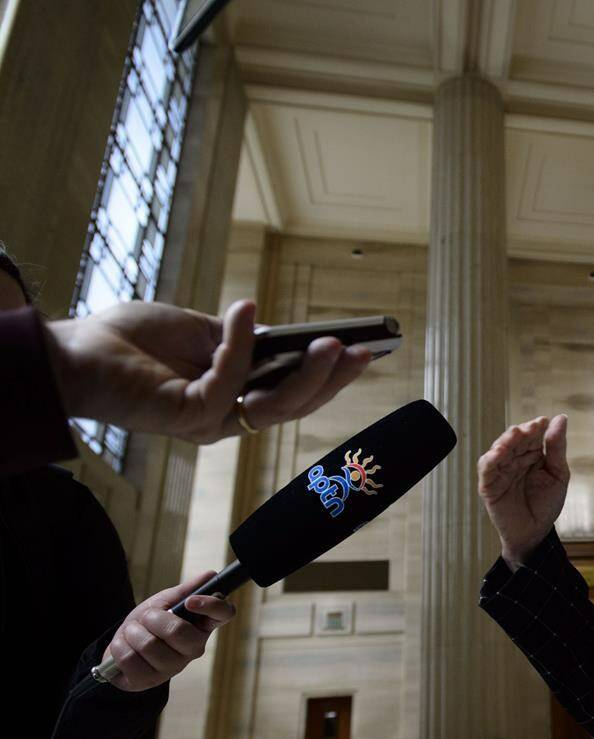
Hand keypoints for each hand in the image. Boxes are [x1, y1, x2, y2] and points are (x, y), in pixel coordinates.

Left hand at [46, 299, 370, 443]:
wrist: (75, 351)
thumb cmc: (133, 341)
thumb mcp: (203, 330)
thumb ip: (243, 338)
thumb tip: (284, 334)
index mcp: (235, 398)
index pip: (293, 393)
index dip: (329, 376)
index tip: (362, 350)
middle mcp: (228, 418)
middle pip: (296, 405)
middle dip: (334, 380)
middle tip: (366, 352)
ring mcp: (211, 421)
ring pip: (277, 407)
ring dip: (309, 376)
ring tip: (333, 344)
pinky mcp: (191, 415)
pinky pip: (231, 382)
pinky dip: (241, 345)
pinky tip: (245, 311)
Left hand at [103, 571, 236, 691]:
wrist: (124, 644)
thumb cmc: (149, 623)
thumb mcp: (165, 602)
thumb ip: (186, 590)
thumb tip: (210, 575)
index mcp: (202, 626)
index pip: (224, 614)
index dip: (211, 605)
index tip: (189, 601)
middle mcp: (194, 648)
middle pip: (178, 632)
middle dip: (152, 618)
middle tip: (146, 618)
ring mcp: (173, 667)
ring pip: (149, 645)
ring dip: (132, 632)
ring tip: (132, 633)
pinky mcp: (149, 681)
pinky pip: (130, 659)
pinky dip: (120, 647)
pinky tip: (124, 647)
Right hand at [477, 415, 569, 565]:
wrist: (535, 533)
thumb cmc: (546, 504)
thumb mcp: (558, 474)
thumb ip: (557, 448)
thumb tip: (561, 418)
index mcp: (531, 454)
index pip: (531, 435)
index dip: (535, 427)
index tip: (543, 422)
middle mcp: (514, 459)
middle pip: (514, 439)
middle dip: (521, 432)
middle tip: (531, 428)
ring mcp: (500, 471)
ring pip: (498, 450)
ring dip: (505, 441)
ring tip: (514, 435)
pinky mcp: (488, 485)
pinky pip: (486, 469)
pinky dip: (490, 460)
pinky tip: (497, 453)